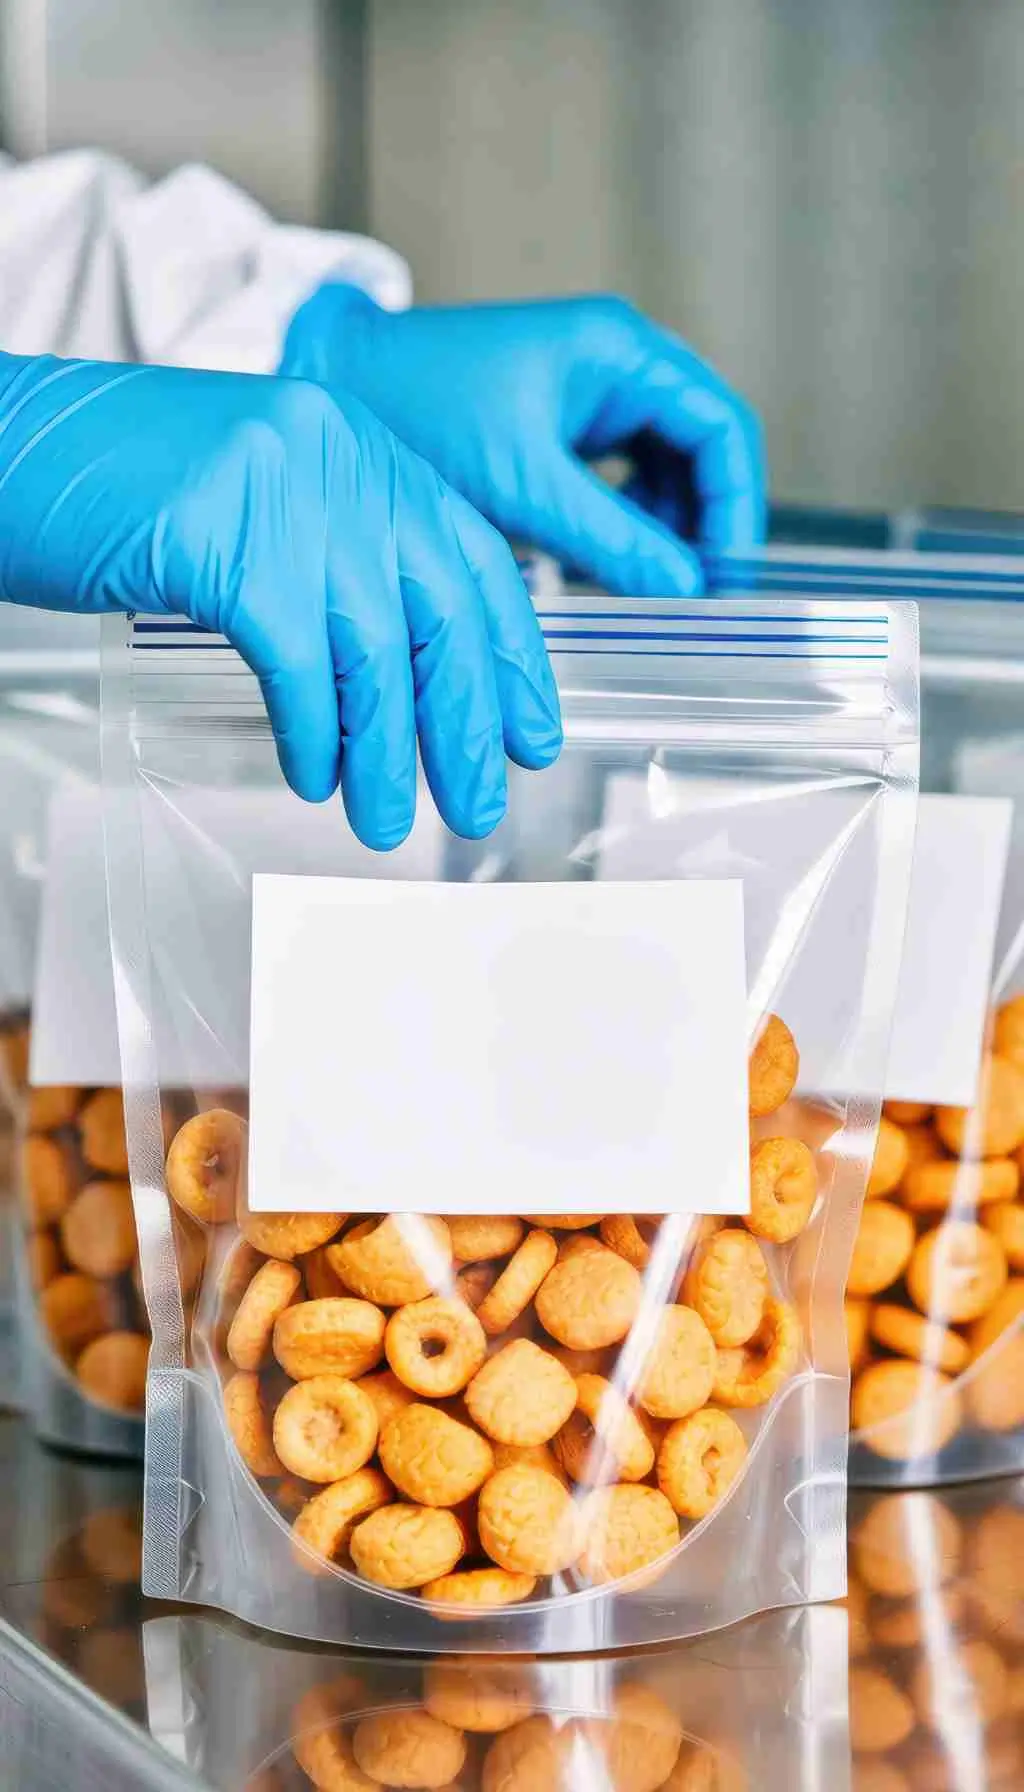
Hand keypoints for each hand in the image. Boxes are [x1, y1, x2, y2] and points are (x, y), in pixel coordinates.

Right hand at [0, 353, 559, 847]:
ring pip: (374, 650)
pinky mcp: (223, 538)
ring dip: (389, 752)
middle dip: (469, 720)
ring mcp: (282, 491)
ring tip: (390, 818)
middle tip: (479, 800)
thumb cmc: (116, 489)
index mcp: (356, 445)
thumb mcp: (255, 504)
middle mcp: (336, 455)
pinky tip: (313, 777)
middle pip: (441, 609)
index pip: (472, 556)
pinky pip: (297, 662)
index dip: (511, 655)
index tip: (530, 731)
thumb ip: (335, 558)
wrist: (3, 447)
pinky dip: (312, 734)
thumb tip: (399, 669)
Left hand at [281, 289, 764, 594]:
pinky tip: (600, 564)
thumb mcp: (525, 486)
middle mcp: (614, 364)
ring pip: (662, 471)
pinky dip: (621, 524)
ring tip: (640, 584)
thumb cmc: (417, 411)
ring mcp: (586, 395)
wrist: (334, 388)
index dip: (734, 506)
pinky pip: (618, 479)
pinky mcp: (555, 428)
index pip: (721, 428)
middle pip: (700, 450)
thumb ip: (612, 538)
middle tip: (692, 594)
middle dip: (701, 523)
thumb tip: (685, 587)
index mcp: (619, 352)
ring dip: (661, 530)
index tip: (725, 575)